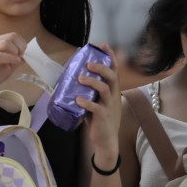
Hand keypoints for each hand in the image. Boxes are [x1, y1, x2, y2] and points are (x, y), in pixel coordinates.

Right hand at [0, 33, 25, 96]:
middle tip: (21, 56)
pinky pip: (1, 56)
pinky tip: (15, 62)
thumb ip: (16, 60)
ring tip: (17, 60)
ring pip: (6, 43)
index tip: (23, 53)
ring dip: (16, 51)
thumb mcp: (7, 66)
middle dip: (21, 46)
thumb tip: (26, 56)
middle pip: (11, 36)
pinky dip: (11, 58)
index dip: (22, 43)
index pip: (12, 35)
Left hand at [79, 43, 121, 164]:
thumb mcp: (97, 103)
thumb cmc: (100, 121)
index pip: (114, 71)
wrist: (106, 141)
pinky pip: (96, 108)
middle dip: (101, 67)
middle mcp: (113, 96)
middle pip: (112, 77)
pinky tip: (77, 100)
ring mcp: (109, 106)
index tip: (103, 45)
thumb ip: (89, 93)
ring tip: (80, 79)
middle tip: (88, 63)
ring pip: (105, 89)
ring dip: (92, 82)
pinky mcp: (103, 117)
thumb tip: (72, 80)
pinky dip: (86, 102)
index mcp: (113, 91)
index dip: (110, 57)